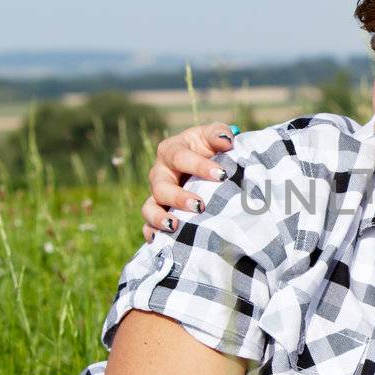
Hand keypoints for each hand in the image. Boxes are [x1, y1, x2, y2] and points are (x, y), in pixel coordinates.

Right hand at [141, 122, 236, 240]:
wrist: (206, 167)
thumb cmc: (209, 148)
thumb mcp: (214, 136)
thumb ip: (219, 134)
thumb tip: (226, 141)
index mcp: (171, 150)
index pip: (180, 157)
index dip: (199, 166)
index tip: (222, 175)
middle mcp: (160, 173)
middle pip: (161, 186)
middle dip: (178, 197)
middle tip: (199, 206)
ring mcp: (157, 195)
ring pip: (149, 207)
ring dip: (159, 217)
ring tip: (175, 225)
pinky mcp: (158, 212)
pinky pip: (148, 225)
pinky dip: (151, 233)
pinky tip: (159, 241)